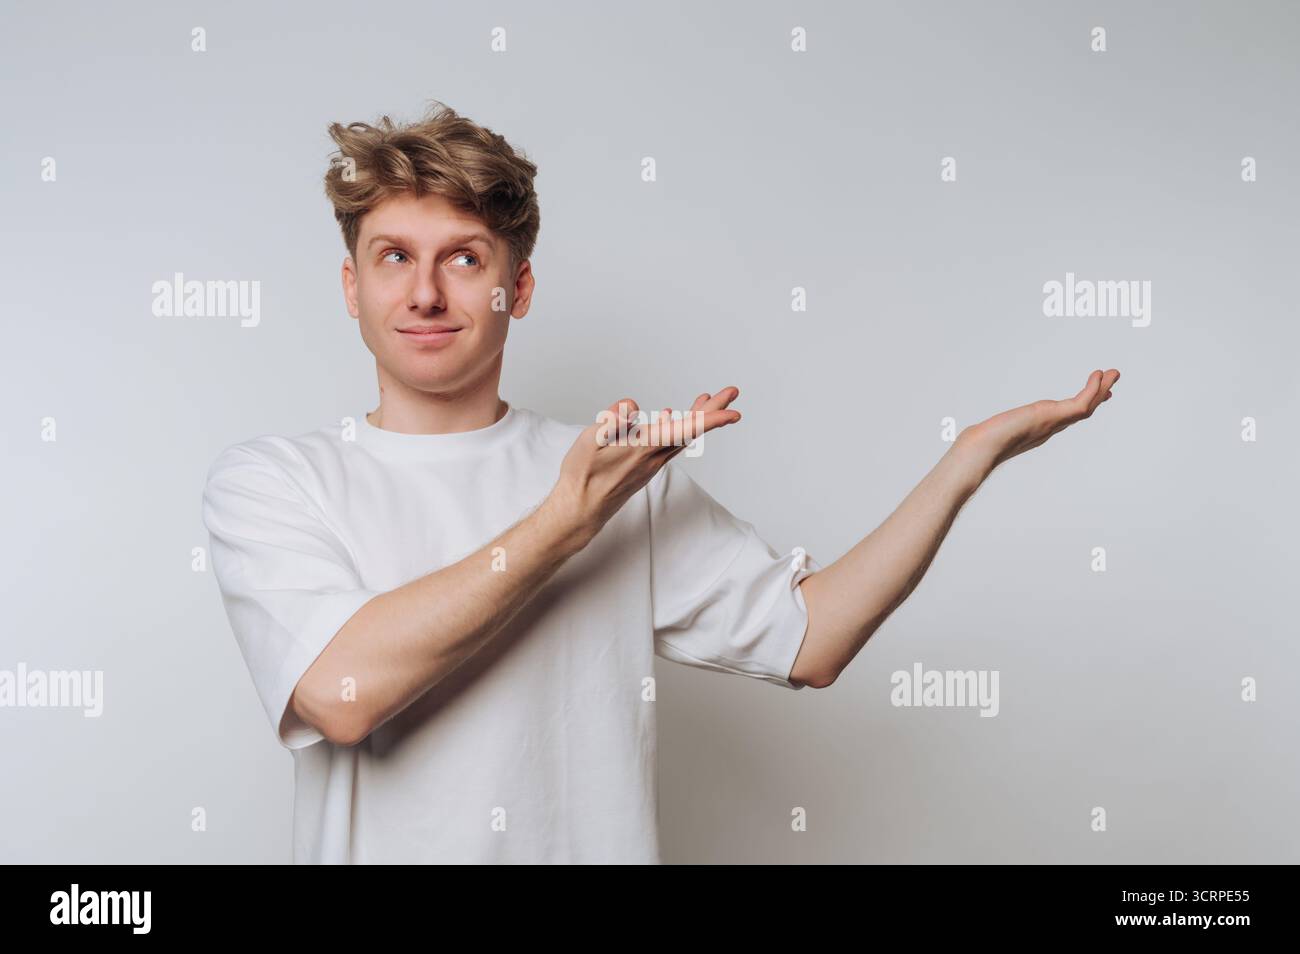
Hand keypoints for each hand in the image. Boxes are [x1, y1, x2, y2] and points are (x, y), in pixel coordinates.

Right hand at [550, 387, 742, 539]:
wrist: (580, 509)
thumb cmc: (582, 476)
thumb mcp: (590, 442)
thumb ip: (612, 420)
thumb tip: (631, 405)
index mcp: (643, 447)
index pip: (684, 430)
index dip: (710, 419)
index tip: (732, 411)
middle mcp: (653, 457)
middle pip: (691, 430)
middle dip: (712, 410)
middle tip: (732, 393)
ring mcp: (651, 464)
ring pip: (681, 437)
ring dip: (696, 417)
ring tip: (705, 399)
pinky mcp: (644, 467)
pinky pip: (668, 444)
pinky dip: (675, 427)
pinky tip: (667, 416)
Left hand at [956, 369, 1120, 474]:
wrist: (984, 447)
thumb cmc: (984, 442)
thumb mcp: (994, 430)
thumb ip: (992, 431)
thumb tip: (975, 433)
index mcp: (1041, 428)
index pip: (1067, 415)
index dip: (1084, 404)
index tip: (1096, 395)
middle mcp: (1051, 427)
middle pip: (1082, 410)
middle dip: (1099, 394)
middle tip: (1113, 378)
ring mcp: (1054, 423)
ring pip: (1087, 406)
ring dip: (1102, 389)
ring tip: (1114, 373)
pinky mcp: (1053, 416)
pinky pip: (1080, 402)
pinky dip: (1092, 389)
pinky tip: (1098, 375)